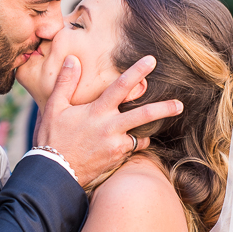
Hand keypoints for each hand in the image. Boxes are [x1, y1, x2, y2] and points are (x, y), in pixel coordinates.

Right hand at [33, 56, 181, 186]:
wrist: (54, 172)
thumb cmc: (51, 138)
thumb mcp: (54, 108)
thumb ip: (66, 82)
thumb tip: (74, 59)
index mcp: (96, 111)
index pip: (120, 86)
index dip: (137, 72)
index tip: (151, 61)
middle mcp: (110, 127)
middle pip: (144, 115)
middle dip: (164, 108)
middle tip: (180, 105)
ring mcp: (115, 145)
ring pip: (139, 135)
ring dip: (147, 131)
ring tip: (154, 127)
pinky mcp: (115, 159)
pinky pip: (131, 149)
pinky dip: (133, 144)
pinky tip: (130, 142)